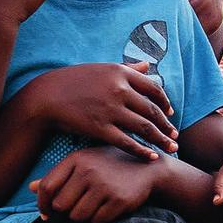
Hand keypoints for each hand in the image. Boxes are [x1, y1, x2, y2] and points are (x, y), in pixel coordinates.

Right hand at [25, 61, 178, 160]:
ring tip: (171, 148)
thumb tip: (148, 65)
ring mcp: (110, 110)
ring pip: (144, 127)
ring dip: (161, 139)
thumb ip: (128, 68)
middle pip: (152, 110)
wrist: (46, 96)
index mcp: (121, 72)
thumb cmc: (74, 81)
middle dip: (167, 125)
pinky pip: (127, 142)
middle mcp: (119, 90)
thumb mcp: (102, 68)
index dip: (165, 102)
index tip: (170, 113)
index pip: (153, 89)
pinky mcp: (100, 128)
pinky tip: (151, 157)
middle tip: (175, 135)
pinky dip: (142, 151)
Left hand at [29, 147, 159, 222]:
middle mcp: (88, 170)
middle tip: (78, 206)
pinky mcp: (118, 200)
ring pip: (77, 217)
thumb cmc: (109, 164)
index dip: (43, 204)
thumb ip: (58, 176)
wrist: (147, 167)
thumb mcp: (84, 162)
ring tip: (92, 206)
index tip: (47, 213)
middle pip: (61, 205)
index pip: (47, 187)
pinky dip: (98, 219)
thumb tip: (30, 188)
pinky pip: (96, 221)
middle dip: (67, 211)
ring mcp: (104, 185)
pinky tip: (106, 208)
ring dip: (82, 217)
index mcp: (76, 158)